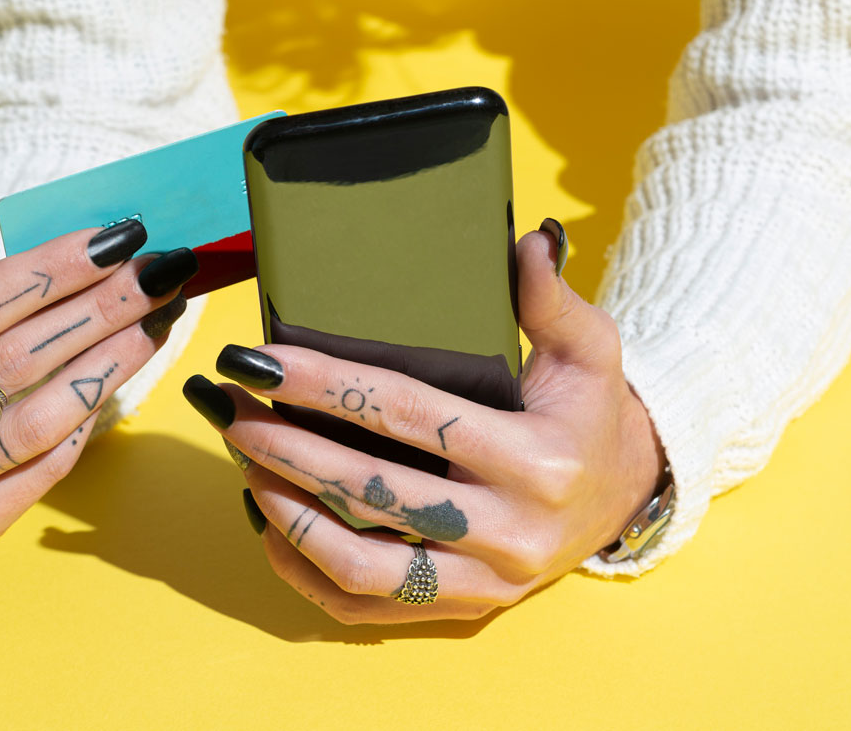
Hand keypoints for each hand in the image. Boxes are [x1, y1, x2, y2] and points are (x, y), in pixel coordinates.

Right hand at [0, 221, 196, 555]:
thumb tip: (100, 253)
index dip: (55, 269)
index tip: (121, 238)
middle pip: (16, 360)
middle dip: (102, 307)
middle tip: (161, 272)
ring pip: (42, 417)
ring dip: (115, 359)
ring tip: (159, 317)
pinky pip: (46, 466)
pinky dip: (91, 415)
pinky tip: (125, 370)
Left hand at [183, 220, 666, 622]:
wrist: (623, 499)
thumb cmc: (590, 415)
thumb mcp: (591, 350)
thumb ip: (553, 298)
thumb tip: (523, 239)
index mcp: (535, 460)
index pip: (407, 414)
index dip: (323, 385)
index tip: (256, 356)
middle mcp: (508, 530)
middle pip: (369, 490)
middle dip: (283, 445)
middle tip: (226, 405)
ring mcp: (481, 582)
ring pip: (358, 563)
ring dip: (285, 510)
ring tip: (241, 457)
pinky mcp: (459, 610)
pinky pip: (362, 606)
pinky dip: (304, 569)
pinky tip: (268, 519)